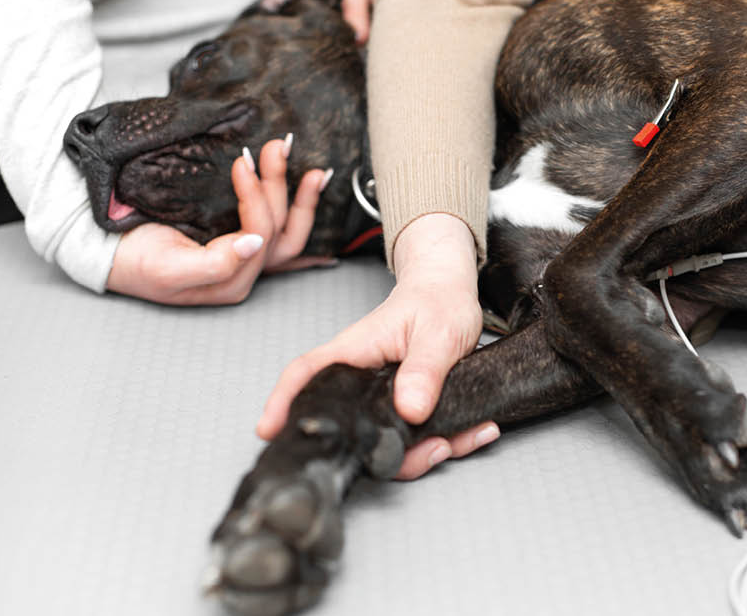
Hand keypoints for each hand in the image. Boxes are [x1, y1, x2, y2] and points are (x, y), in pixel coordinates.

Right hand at [106, 137, 331, 304]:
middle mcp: (244, 267)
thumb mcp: (169, 270)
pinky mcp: (234, 233)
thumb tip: (255, 243)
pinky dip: (294, 202)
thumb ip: (216, 263)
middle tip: (278, 146)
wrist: (104, 250)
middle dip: (283, 186)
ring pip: (282, 222)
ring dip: (292, 188)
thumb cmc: (133, 263)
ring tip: (289, 152)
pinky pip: (275, 221)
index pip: (261, 235)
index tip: (241, 162)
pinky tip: (313, 183)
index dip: (256, 197)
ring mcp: (242, 251)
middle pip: (280, 227)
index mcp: (233, 280)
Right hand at [257, 213, 498, 478]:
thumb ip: (424, 370)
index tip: (269, 431)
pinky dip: (450, 441)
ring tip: (459, 440)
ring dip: (426, 452)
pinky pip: (419, 436)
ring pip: (388, 441)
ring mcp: (383, 398)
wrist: (453, 292)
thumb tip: (410, 409)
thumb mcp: (439, 332)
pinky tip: (477, 432)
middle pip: (350, 427)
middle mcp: (363, 379)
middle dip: (385, 453)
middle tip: (431, 452)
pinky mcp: (406, 408)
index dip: (283, 402)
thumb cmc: (439, 301)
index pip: (306, 374)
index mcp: (356, 352)